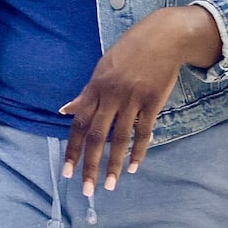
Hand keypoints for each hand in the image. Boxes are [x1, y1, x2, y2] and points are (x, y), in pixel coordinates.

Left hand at [59, 6, 221, 193]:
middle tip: (86, 189)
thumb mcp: (102, 69)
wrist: (163, 38)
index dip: (72, 149)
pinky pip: (144, 132)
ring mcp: (132, 99)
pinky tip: (134, 167)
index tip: (66, 171)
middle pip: (96, 136)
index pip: (78, 124)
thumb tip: (64, 110)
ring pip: (120, 138)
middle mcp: (110, 95)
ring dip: (114, 165)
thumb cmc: (129, 53)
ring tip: (110, 185)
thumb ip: (85, 94)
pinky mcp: (153, 102)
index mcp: (94, 88)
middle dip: (89, 165)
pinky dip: (139, 151)